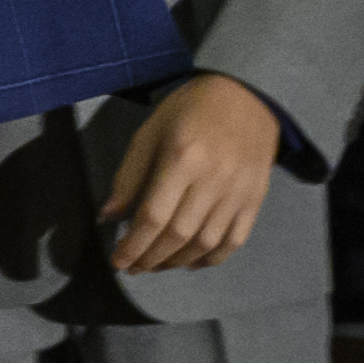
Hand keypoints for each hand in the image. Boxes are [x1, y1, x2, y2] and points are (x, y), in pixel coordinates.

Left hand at [102, 71, 285, 276]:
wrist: (249, 95)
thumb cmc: (191, 109)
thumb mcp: (150, 132)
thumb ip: (129, 175)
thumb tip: (108, 217)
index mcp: (182, 160)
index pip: (153, 217)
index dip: (133, 245)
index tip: (118, 261)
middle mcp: (212, 180)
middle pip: (178, 235)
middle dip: (150, 258)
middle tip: (134, 268)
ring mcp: (238, 193)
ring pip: (205, 243)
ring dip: (177, 262)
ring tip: (156, 265)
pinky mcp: (255, 199)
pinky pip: (234, 240)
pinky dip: (212, 258)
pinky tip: (192, 263)